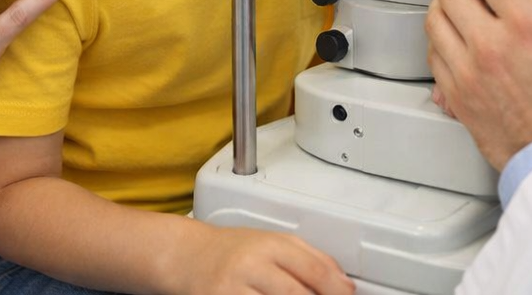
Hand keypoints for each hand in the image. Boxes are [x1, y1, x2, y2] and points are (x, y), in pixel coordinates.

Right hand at [183, 226, 352, 294]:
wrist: (187, 256)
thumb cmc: (232, 250)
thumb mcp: (273, 242)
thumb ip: (311, 258)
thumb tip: (344, 282)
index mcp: (271, 245)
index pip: (314, 269)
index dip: (336, 289)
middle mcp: (252, 265)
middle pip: (296, 294)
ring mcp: (233, 288)